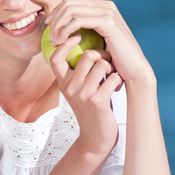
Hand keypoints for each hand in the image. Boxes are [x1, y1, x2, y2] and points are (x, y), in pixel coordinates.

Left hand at [45, 0, 153, 83]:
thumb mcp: (96, 42)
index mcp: (103, 7)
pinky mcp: (108, 22)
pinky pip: (77, 21)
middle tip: (49, 35)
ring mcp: (108, 11)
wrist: (133, 70)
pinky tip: (61, 42)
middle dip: (55, 17)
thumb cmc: (113, 61)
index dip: (57, 11)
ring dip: (58, 25)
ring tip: (54, 41)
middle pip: (70, 2)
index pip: (73, 0)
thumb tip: (60, 26)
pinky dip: (65, 30)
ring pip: (71, 10)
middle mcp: (106, 5)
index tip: (48, 26)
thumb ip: (84, 31)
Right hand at [49, 37, 121, 155]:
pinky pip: (113, 78)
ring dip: (112, 69)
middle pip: (87, 55)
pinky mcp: (97, 101)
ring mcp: (83, 94)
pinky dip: (118, 81)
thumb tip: (86, 44)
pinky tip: (116, 89)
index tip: (78, 37)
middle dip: (102, 56)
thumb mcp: (78, 90)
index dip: (65, 44)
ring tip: (112, 78)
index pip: (55, 58)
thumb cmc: (90, 109)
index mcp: (62, 83)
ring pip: (102, 64)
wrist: (95, 138)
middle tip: (107, 65)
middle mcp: (69, 87)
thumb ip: (78, 72)